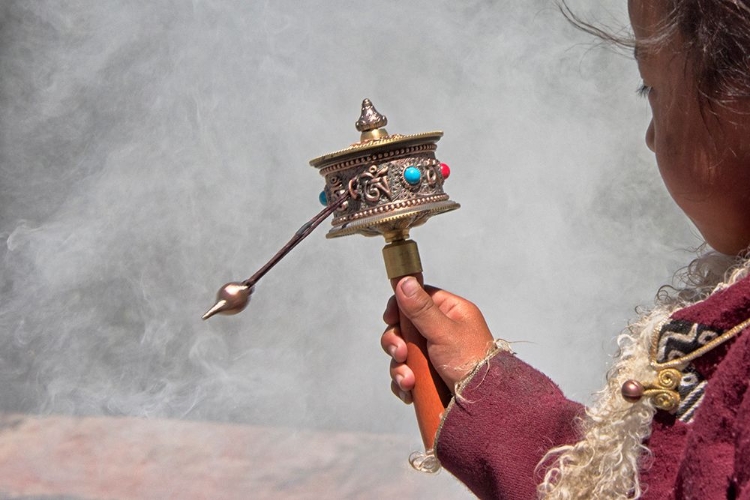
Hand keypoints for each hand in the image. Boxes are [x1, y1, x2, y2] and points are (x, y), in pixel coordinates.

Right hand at [381, 277, 494, 403]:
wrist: (485, 402)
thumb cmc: (472, 362)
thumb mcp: (444, 331)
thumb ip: (421, 308)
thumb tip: (404, 280)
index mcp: (450, 313)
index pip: (417, 299)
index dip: (399, 307)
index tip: (390, 318)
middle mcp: (441, 331)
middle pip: (404, 328)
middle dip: (396, 342)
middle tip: (401, 353)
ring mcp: (434, 355)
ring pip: (402, 353)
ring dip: (399, 367)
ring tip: (408, 381)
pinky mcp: (429, 375)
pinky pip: (406, 373)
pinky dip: (403, 382)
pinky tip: (409, 391)